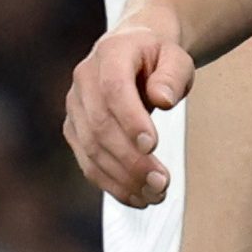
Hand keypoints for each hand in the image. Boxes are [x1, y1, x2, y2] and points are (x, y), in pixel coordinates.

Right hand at [65, 19, 195, 205]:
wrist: (133, 53)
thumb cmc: (157, 57)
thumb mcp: (176, 58)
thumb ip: (173, 75)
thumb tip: (163, 99)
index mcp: (110, 54)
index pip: (113, 89)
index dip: (130, 119)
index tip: (153, 146)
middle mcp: (84, 80)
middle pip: (100, 125)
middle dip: (131, 159)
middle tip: (162, 182)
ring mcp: (75, 107)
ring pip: (92, 150)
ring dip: (123, 178)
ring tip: (156, 195)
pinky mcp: (75, 131)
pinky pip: (88, 163)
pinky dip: (112, 185)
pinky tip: (138, 198)